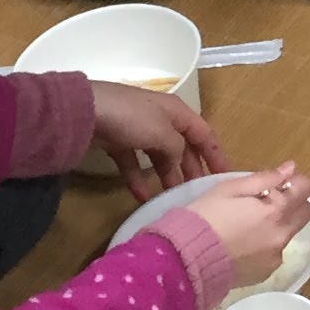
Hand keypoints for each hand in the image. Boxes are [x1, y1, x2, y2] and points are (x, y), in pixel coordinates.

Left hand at [89, 83, 224, 201]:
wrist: (84, 111)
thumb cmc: (131, 117)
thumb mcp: (163, 133)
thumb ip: (178, 149)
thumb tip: (178, 161)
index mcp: (177, 112)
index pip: (205, 134)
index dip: (216, 155)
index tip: (225, 177)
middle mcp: (161, 119)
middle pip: (182, 147)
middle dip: (191, 169)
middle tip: (198, 193)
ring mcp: (138, 130)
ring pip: (159, 156)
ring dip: (166, 176)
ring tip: (172, 198)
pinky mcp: (118, 141)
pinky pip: (134, 163)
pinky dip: (138, 180)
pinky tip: (142, 198)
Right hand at [185, 166, 309, 287]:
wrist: (185, 260)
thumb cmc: (204, 217)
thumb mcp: (229, 188)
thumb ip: (265, 178)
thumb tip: (291, 168)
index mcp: (276, 210)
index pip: (306, 189)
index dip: (295, 182)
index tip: (280, 183)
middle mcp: (282, 234)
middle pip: (305, 213)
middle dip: (293, 203)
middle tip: (267, 202)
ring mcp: (275, 256)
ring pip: (288, 234)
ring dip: (278, 226)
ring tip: (247, 226)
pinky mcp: (266, 273)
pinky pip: (274, 253)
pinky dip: (265, 246)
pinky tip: (242, 245)